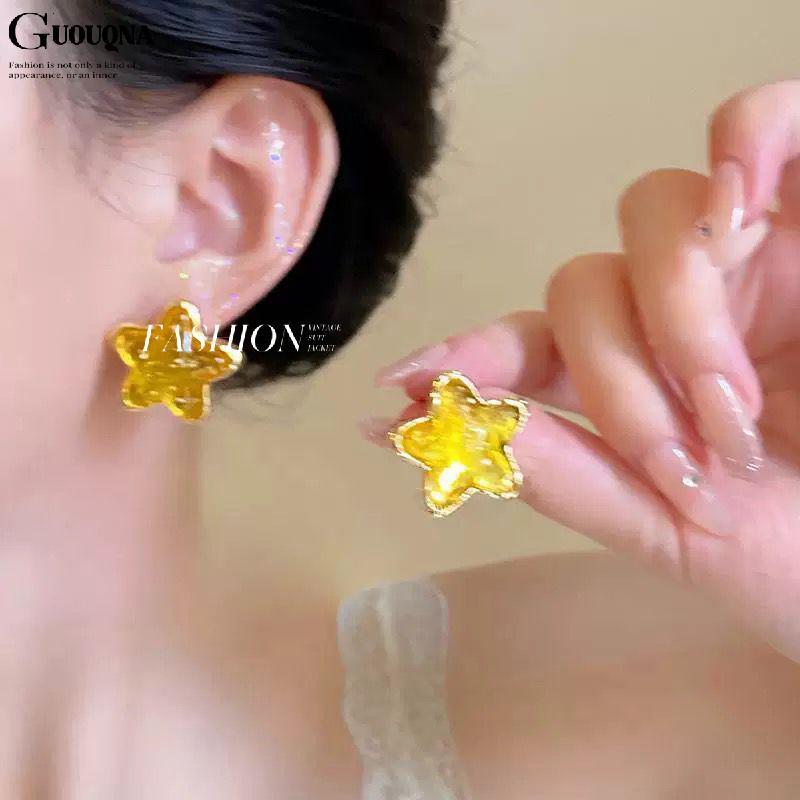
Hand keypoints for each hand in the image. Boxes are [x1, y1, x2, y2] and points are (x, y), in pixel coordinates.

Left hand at [369, 81, 799, 662]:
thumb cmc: (796, 550)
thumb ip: (568, 477)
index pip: (527, 348)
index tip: (399, 390)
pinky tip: (742, 215)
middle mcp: (671, 311)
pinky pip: (766, 122)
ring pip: (649, 218)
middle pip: (581, 289)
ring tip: (736, 404)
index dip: (464, 357)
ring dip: (678, 310)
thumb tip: (454, 430)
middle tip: (680, 461)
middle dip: (614, 379)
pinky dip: (748, 145)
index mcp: (631, 383)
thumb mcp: (676, 528)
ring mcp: (738, 257)